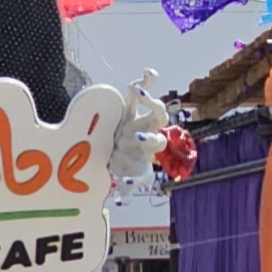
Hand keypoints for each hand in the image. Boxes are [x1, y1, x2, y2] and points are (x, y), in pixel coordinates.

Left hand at [107, 70, 169, 185]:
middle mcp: (148, 143)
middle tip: (138, 138)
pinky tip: (120, 200)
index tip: (136, 90)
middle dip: (150, 140)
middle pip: (158, 141)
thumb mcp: (128, 106)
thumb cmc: (125, 125)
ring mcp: (142, 161)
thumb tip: (151, 71)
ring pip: (148, 169)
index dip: (150, 101)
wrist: (113, 146)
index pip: (158, 112)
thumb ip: (140, 88)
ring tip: (131, 177)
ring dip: (140, 176)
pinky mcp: (133, 175)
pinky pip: (133, 187)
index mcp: (148, 124)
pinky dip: (127, 193)